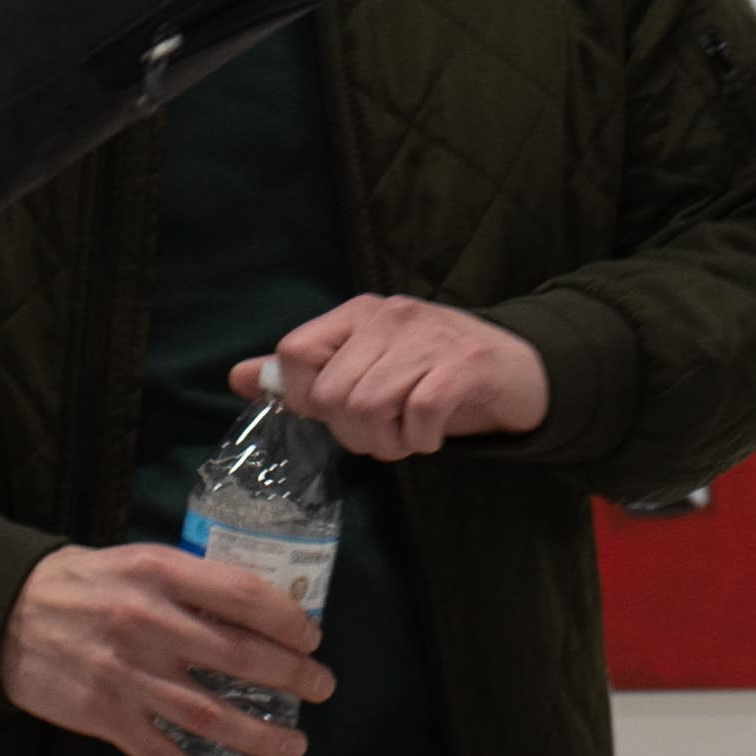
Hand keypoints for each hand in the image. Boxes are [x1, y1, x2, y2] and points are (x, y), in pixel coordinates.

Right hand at [0, 542, 330, 755]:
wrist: (5, 614)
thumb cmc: (83, 584)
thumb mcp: (139, 562)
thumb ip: (191, 583)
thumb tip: (257, 609)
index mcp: (161, 574)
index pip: (242, 595)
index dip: (286, 619)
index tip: (311, 638)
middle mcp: (150, 623)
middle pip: (237, 656)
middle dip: (290, 676)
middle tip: (322, 688)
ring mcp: (128, 675)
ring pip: (209, 713)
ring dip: (259, 735)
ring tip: (296, 746)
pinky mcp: (105, 717)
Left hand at [237, 299, 548, 460]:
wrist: (518, 369)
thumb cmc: (433, 370)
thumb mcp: (365, 364)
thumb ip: (304, 373)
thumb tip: (238, 377)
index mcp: (359, 313)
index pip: (295, 352)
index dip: (306, 398)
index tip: (337, 412)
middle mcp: (389, 317)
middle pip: (332, 395)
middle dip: (353, 433)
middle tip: (383, 434)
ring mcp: (429, 338)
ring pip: (370, 409)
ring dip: (388, 442)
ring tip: (407, 437)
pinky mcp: (464, 365)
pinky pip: (419, 416)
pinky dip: (422, 439)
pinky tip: (432, 435)